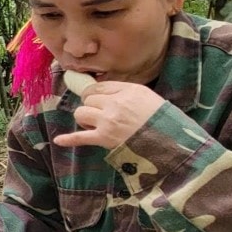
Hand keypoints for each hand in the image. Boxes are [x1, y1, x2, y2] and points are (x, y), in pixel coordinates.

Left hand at [51, 80, 165, 149]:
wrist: (172, 144)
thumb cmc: (164, 121)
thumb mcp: (149, 98)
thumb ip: (127, 92)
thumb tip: (106, 92)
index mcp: (129, 90)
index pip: (100, 87)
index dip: (96, 94)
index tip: (98, 100)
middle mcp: (115, 103)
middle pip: (88, 99)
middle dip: (92, 107)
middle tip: (104, 116)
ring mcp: (108, 121)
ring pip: (81, 113)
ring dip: (86, 119)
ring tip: (98, 126)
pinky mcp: (104, 138)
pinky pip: (80, 137)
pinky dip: (69, 139)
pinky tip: (59, 140)